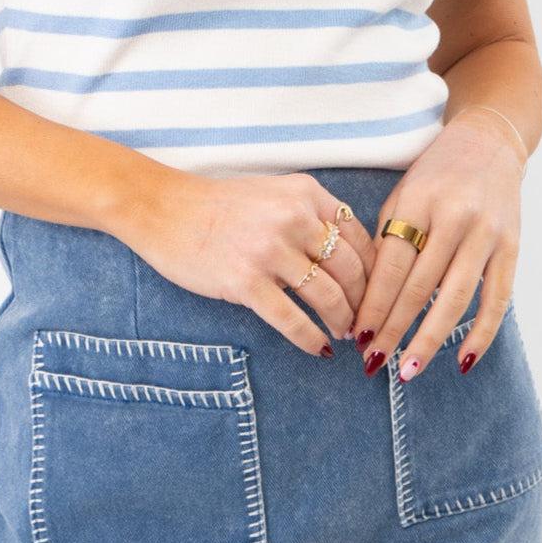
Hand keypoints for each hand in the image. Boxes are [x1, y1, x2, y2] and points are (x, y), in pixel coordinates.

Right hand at [121, 169, 377, 356]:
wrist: (164, 208)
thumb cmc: (220, 205)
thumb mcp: (275, 193)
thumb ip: (312, 215)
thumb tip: (353, 260)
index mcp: (305, 192)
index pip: (360, 238)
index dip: (375, 272)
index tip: (377, 292)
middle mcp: (293, 217)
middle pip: (351, 270)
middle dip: (364, 302)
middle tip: (364, 321)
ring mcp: (269, 249)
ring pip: (328, 297)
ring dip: (342, 323)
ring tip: (343, 336)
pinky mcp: (245, 281)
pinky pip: (292, 319)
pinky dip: (310, 339)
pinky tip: (318, 350)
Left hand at [350, 111, 524, 379]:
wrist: (490, 140)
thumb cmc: (436, 172)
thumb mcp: (403, 193)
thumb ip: (388, 239)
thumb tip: (367, 299)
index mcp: (419, 201)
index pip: (391, 264)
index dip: (374, 304)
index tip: (358, 336)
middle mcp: (453, 217)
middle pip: (419, 285)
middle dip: (395, 328)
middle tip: (374, 363)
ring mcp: (486, 232)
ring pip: (455, 297)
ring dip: (430, 338)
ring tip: (409, 370)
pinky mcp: (512, 246)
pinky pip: (498, 299)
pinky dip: (482, 333)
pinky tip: (462, 360)